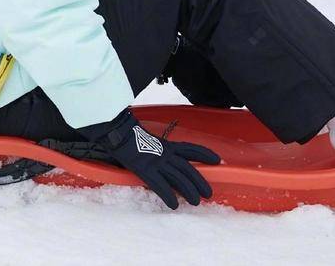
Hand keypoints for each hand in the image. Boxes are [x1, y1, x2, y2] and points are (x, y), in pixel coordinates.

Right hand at [79, 108, 220, 208]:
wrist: (117, 129)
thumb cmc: (127, 132)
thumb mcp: (146, 137)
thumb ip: (154, 146)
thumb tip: (155, 151)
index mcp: (166, 144)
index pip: (190, 148)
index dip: (204, 154)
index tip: (217, 159)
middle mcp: (165, 153)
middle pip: (188, 168)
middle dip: (199, 181)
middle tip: (208, 193)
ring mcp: (156, 162)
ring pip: (178, 178)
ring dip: (189, 191)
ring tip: (196, 202)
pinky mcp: (145, 170)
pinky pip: (160, 185)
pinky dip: (168, 195)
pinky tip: (174, 205)